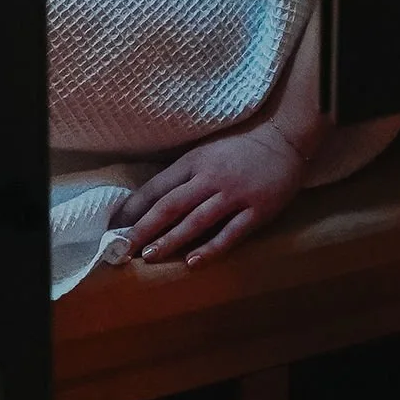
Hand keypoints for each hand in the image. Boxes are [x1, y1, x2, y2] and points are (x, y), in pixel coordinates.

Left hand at [115, 123, 311, 267]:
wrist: (285, 138)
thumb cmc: (240, 146)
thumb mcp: (205, 151)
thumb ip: (182, 174)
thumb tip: (148, 202)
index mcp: (195, 161)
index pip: (158, 187)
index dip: (134, 208)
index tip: (115, 226)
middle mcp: (212, 178)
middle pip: (171, 206)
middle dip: (144, 229)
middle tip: (124, 248)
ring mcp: (235, 195)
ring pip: (197, 221)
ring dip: (171, 240)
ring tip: (149, 256)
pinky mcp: (258, 210)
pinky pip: (231, 233)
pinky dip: (211, 248)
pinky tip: (193, 261)